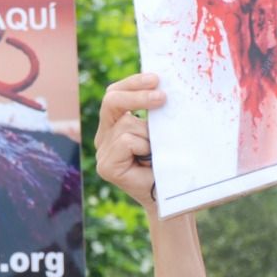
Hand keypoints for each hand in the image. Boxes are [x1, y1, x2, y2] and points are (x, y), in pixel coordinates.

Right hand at [93, 73, 162, 207]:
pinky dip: (143, 147)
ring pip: (126, 124)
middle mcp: (104, 137)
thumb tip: (161, 85)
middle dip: (137, 96)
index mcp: (115, 124)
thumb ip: (154, 112)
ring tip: (157, 152)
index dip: (132, 83)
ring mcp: (102, 152)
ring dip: (149, 135)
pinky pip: (126, 140)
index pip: (115, 93)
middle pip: (111, 101)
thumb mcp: (161, 130)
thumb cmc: (171, 163)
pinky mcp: (105, 166)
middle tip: (162, 97)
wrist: (173, 199)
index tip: (156, 78)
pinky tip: (148, 162)